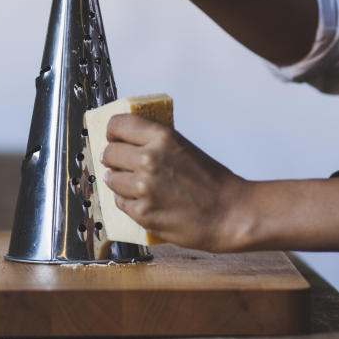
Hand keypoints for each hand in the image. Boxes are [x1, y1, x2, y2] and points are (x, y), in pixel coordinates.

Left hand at [100, 114, 252, 252]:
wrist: (230, 213)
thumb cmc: (213, 183)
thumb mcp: (183, 147)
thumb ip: (155, 142)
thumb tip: (128, 142)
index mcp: (162, 138)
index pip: (118, 124)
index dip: (112, 132)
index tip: (113, 137)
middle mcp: (149, 160)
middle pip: (109, 153)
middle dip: (113, 159)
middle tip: (121, 164)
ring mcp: (143, 187)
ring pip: (111, 179)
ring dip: (119, 181)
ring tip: (136, 185)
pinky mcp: (142, 212)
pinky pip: (120, 202)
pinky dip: (128, 201)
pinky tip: (144, 200)